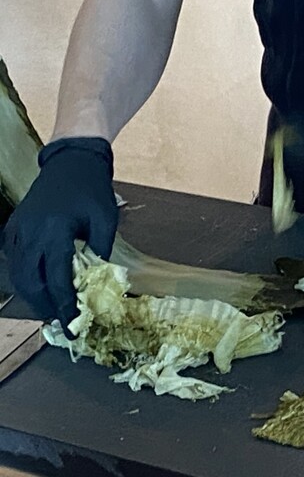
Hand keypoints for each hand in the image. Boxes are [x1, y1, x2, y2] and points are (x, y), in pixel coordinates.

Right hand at [3, 138, 117, 335]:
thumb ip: (100, 253)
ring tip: (53, 306)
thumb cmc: (92, 189)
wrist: (72, 161)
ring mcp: (18, 229)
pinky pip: (13, 259)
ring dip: (33, 293)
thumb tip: (99, 283)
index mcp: (54, 231)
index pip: (55, 279)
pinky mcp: (14, 226)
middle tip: (62, 319)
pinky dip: (25, 276)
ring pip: (17, 273)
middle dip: (45, 305)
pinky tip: (41, 283)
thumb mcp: (106, 221)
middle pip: (29, 282)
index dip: (64, 306)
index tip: (72, 326)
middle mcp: (29, 232)